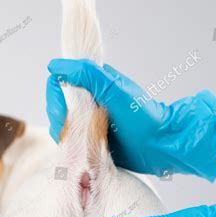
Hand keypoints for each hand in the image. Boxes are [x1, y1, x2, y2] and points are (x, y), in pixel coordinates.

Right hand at [46, 59, 215, 181]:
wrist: (160, 145)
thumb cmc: (142, 117)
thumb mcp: (114, 89)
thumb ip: (86, 73)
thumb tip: (55, 66)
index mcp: (92, 84)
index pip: (58, 84)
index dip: (56, 98)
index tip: (64, 112)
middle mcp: (88, 101)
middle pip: (56, 106)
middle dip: (59, 119)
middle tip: (76, 130)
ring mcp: (89, 121)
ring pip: (60, 125)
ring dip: (65, 134)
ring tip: (82, 141)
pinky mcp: (91, 140)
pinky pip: (70, 142)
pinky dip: (71, 146)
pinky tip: (82, 150)